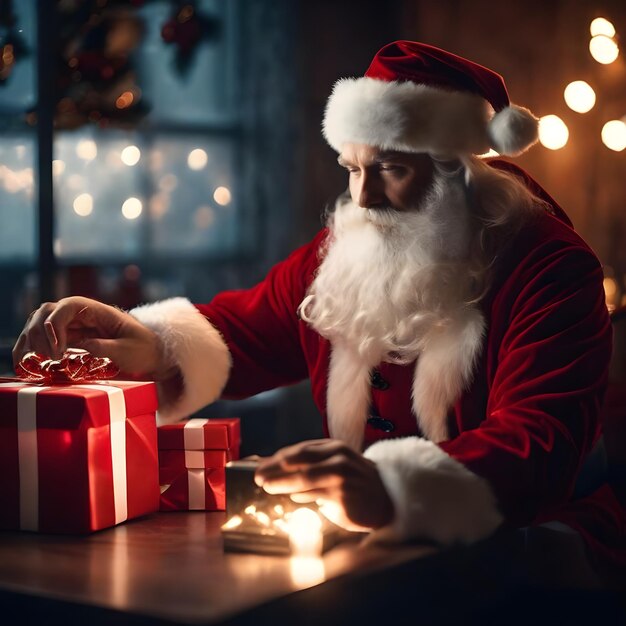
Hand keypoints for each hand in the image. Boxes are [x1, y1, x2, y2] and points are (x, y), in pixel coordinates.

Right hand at [12, 296, 174, 379]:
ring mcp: (77, 326)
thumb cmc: (144, 350)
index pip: (69, 305)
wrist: (152, 355)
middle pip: (50, 311)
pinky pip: (49, 337)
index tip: (58, 348)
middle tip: (47, 357)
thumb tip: (83, 344)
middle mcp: (85, 315)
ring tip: (39, 360)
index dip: (57, 322)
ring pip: (44, 323)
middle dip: (41, 331)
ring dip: (36, 338)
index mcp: (99, 311)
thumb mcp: (128, 350)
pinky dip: (37, 346)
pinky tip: (32, 360)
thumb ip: (106, 346)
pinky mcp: (73, 338)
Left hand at [254, 439, 393, 531]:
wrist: (386, 498)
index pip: (301, 450)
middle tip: (258, 476)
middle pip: (300, 461)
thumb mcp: (334, 465)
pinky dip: (302, 496)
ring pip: (306, 478)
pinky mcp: (344, 496)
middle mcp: (339, 458)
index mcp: (335, 448)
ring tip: (268, 486)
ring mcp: (342, 477)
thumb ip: (308, 466)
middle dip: (276, 469)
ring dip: (283, 483)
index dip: (278, 457)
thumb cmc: (354, 482)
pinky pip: (316, 496)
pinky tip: (293, 497)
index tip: (260, 465)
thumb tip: (272, 468)